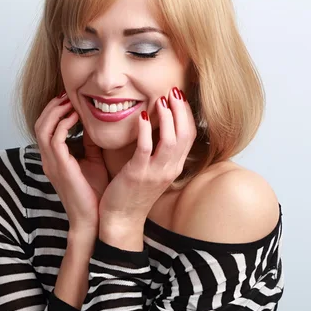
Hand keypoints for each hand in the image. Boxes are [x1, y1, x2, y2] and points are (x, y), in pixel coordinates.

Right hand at [34, 92, 108, 237]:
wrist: (92, 220)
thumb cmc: (94, 195)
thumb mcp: (93, 162)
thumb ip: (89, 144)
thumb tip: (93, 124)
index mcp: (54, 159)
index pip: (46, 129)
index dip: (54, 112)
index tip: (69, 99)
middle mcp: (48, 160)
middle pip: (40, 124)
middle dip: (52, 107)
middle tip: (67, 95)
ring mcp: (52, 163)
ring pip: (43, 128)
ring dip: (56, 111)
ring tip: (70, 101)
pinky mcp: (60, 167)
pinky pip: (55, 139)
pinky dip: (64, 123)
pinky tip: (76, 116)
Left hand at [98, 87, 196, 244]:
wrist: (121, 220)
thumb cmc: (132, 193)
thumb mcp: (151, 171)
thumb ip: (156, 151)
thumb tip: (155, 127)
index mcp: (173, 167)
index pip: (190, 135)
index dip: (187, 114)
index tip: (179, 96)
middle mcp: (169, 169)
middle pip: (186, 134)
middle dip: (181, 110)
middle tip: (174, 90)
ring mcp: (155, 173)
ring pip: (171, 140)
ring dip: (168, 117)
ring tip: (162, 99)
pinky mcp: (138, 175)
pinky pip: (147, 149)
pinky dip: (147, 130)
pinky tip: (143, 115)